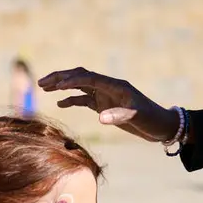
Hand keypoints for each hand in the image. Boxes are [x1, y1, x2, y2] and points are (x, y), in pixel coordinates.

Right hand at [39, 67, 179, 142]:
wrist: (161, 126)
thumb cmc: (152, 119)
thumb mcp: (137, 118)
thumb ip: (119, 116)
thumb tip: (100, 117)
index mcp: (115, 85)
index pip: (89, 78)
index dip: (72, 80)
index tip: (56, 85)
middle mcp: (108, 87)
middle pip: (80, 77)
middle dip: (61, 78)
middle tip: (42, 82)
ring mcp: (105, 95)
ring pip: (79, 86)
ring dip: (62, 86)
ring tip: (44, 87)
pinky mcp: (105, 105)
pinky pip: (84, 99)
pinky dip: (71, 99)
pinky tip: (60, 103)